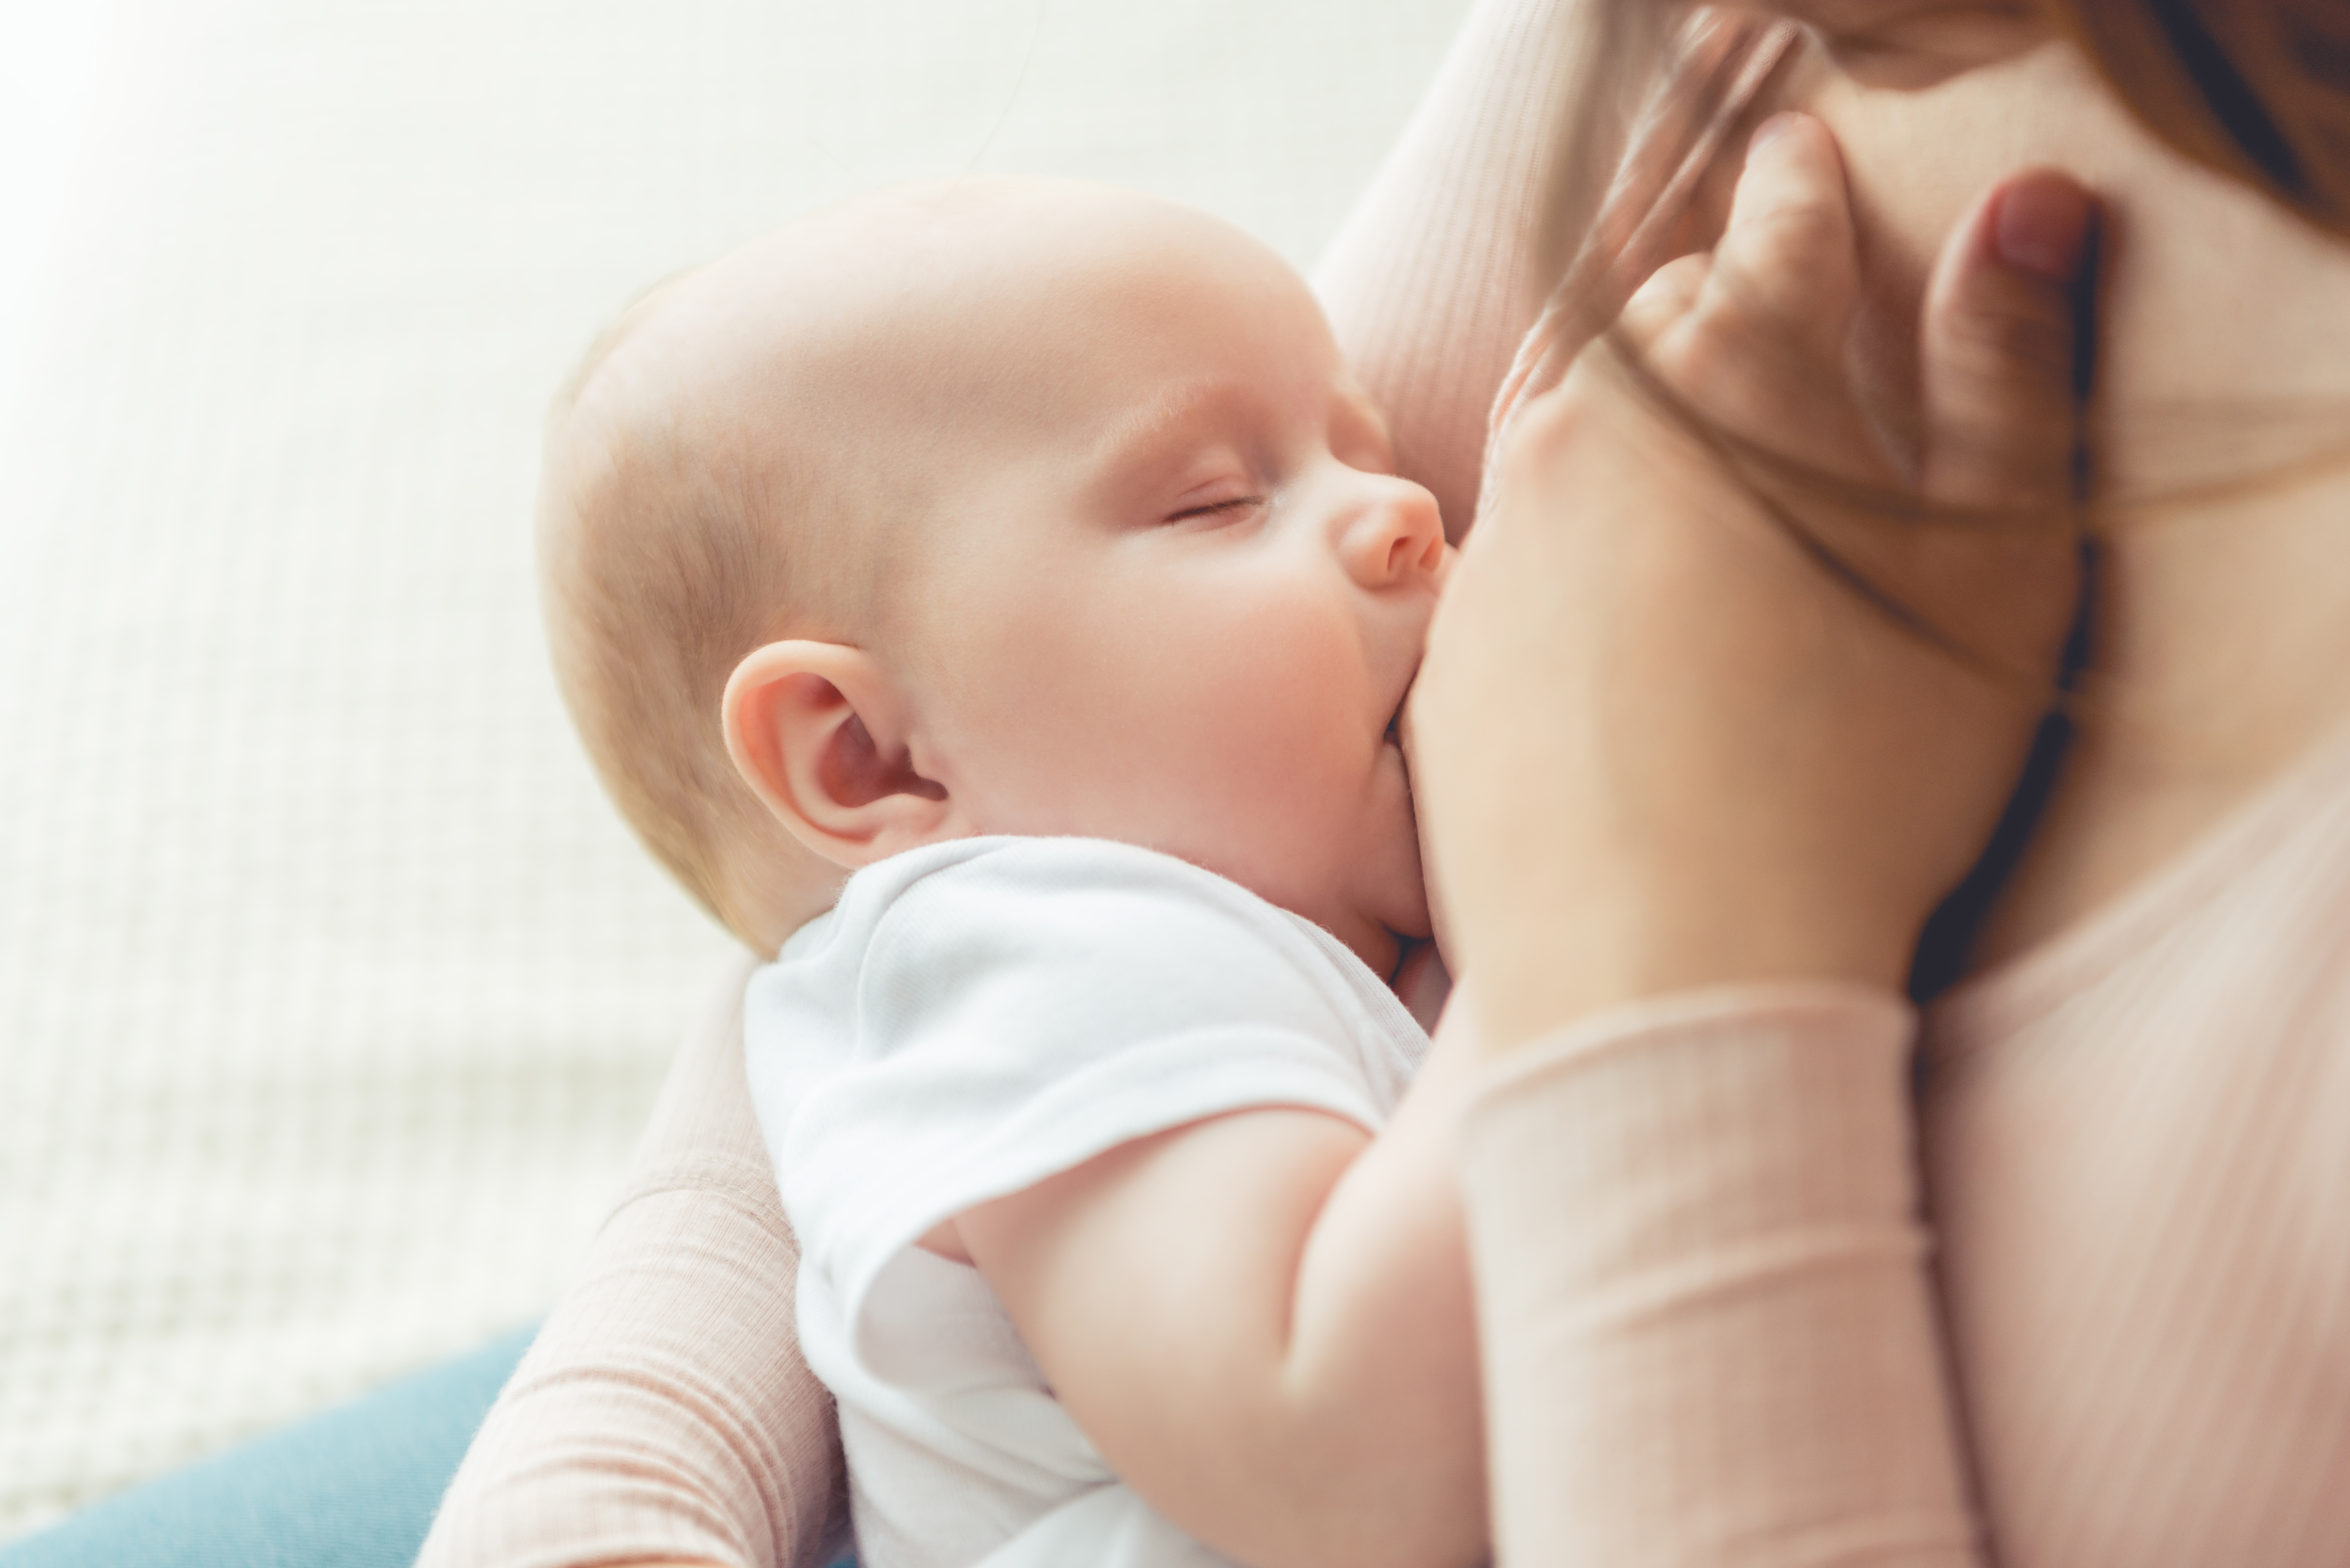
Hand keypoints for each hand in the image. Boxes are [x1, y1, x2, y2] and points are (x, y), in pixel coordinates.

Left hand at [1408, 112, 2094, 1050]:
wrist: (1670, 967)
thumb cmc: (1865, 783)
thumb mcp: (2000, 571)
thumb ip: (2009, 372)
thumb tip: (2023, 212)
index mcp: (1740, 377)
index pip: (1783, 225)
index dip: (1809, 195)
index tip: (1807, 178)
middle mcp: (1592, 425)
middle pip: (1664, 315)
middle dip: (1721, 306)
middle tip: (1766, 323)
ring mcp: (1504, 532)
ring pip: (1571, 416)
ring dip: (1633, 412)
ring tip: (1687, 447)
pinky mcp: (1455, 634)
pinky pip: (1515, 540)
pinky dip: (1570, 536)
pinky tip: (1620, 598)